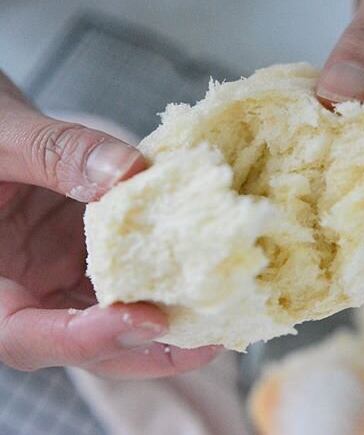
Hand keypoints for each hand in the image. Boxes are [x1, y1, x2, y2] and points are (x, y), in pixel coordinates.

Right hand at [0, 72, 217, 377]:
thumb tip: (131, 171)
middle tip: (206, 343)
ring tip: (220, 316)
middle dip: (146, 351)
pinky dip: (165, 284)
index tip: (146, 319)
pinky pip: (127, 282)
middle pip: (82, 346)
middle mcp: (23, 294)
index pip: (26, 337)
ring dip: (166, 326)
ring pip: (112, 322)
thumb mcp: (2, 135)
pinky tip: (204, 273)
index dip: (86, 339)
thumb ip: (56, 152)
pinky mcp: (88, 261)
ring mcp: (58, 280)